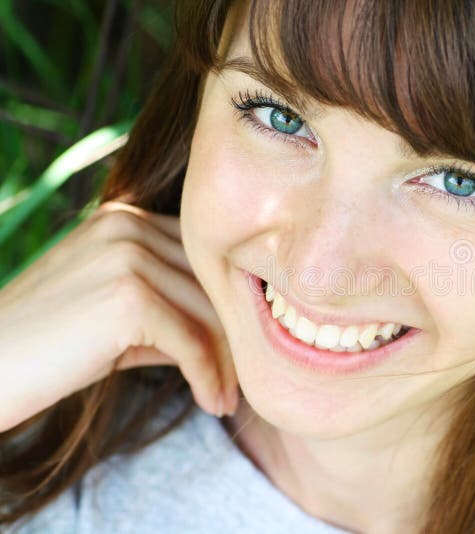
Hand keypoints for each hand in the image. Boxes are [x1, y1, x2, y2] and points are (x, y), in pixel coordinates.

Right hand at [0, 200, 237, 431]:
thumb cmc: (46, 344)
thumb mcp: (114, 310)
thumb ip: (169, 304)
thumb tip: (233, 331)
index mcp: (124, 219)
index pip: (200, 262)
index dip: (225, 308)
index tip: (240, 350)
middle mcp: (128, 226)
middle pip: (210, 285)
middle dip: (232, 339)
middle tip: (242, 382)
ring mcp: (127, 257)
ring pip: (209, 315)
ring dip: (227, 365)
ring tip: (229, 399)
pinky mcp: (128, 298)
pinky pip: (193, 343)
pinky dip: (209, 378)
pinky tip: (213, 403)